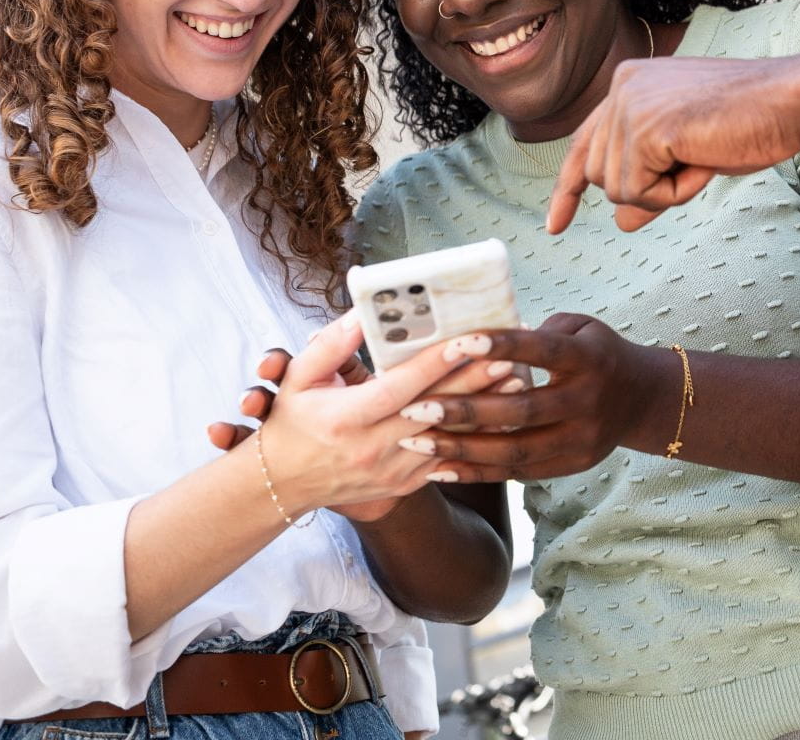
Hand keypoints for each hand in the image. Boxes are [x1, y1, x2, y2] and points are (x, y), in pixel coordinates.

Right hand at [209, 330, 520, 521]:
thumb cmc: (291, 423)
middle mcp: (372, 449)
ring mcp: (391, 472)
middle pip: (435, 411)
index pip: (401, 387)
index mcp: (346, 419)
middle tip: (511, 353)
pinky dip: (474, 437)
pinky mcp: (404, 486)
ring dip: (485, 408)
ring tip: (517, 379)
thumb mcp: (298, 379)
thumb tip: (361, 312)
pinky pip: (446, 460)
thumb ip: (331, 345)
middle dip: (475, 381)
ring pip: (448, 438)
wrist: (281, 485)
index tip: (467, 339)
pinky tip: (500, 414)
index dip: (436, 363)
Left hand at [387, 313, 659, 482]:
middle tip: (415, 408)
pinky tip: (438, 469)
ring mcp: (581, 440)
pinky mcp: (572, 466)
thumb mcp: (579, 328)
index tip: (458, 343)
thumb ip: (535, 332)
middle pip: (523, 410)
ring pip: (515, 450)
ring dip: (461, 448)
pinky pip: (518, 474)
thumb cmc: (595, 352)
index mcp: (589, 359)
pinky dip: (476, 472)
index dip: (503, 346)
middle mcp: (587, 402)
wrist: (641, 398)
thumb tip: (479, 337)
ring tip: (414, 442)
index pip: (544, 352)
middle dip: (465, 410)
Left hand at [546, 55, 799, 233]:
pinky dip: (674, 193)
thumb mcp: (689, 159)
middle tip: (697, 164)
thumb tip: (621, 221)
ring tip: (703, 157)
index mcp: (630, 83)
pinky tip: (703, 161)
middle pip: (600, 175)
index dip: (568, 188)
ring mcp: (630, 104)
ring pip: (616, 189)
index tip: (554, 225)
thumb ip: (651, 181)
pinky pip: (639, 192)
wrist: (790, 101)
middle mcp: (622, 87)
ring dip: (663, 192)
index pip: (585, 143)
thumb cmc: (750, 125)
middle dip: (647, 189)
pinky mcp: (644, 127)